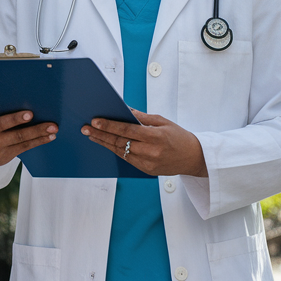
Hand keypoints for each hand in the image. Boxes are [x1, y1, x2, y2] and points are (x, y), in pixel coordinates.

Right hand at [0, 109, 56, 172]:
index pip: (0, 124)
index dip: (15, 120)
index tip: (29, 114)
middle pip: (17, 136)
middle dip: (35, 130)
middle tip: (51, 124)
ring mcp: (1, 152)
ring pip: (23, 143)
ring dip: (40, 137)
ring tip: (53, 131)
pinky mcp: (6, 157)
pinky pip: (23, 149)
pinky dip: (37, 142)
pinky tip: (48, 137)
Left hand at [82, 109, 207, 177]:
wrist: (193, 158)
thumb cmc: (179, 137)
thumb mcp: (163, 121)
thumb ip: (142, 117)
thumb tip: (125, 110)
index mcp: (156, 137)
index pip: (127, 130)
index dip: (109, 125)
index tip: (95, 121)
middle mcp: (150, 152)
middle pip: (120, 142)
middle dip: (101, 134)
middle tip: (86, 128)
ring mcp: (147, 163)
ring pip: (120, 152)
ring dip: (104, 143)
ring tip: (91, 135)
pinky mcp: (146, 170)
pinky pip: (126, 159)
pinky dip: (115, 150)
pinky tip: (106, 144)